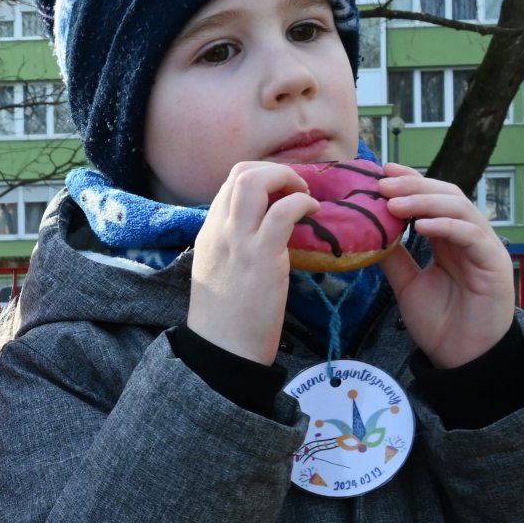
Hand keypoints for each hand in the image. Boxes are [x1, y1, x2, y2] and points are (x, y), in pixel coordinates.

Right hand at [188, 161, 321, 363]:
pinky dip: (303, 203)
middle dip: (275, 172)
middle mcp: (219, 230)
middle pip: (241, 173)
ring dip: (287, 179)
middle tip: (296, 193)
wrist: (222, 350)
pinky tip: (314, 215)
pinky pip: (283, 211)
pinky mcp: (261, 255)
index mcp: (209, 233)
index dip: (262, 178)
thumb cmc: (226, 318)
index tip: (282, 195)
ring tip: (305, 198)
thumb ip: (234, 247)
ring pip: (255, 181)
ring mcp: (238, 240)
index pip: (230, 183)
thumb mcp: (220, 272)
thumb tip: (263, 233)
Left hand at [377, 163, 514, 368]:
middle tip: (382, 182)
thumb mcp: (406, 283)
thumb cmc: (439, 322)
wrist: (462, 359)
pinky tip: (421, 224)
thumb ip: (393, 256)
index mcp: (450, 239)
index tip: (380, 172)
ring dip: (425, 201)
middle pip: (447, 196)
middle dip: (414, 185)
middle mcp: (470, 238)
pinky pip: (472, 236)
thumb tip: (366, 232)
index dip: (410, 182)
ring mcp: (485, 249)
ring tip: (394, 202)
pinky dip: (446, 226)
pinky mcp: (495, 265)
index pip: (432, 199)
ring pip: (460, 209)